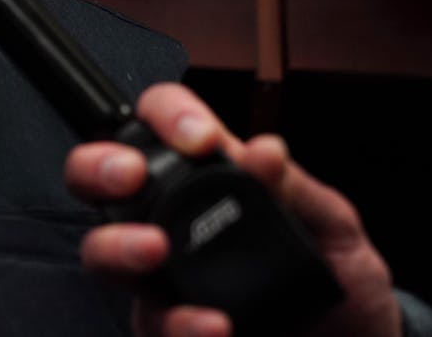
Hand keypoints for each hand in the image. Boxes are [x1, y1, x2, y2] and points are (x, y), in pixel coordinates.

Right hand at [64, 83, 401, 336]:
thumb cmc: (336, 274)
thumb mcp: (331, 223)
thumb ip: (295, 187)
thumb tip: (265, 150)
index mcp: (205, 178)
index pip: (159, 122)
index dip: (166, 115)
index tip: (200, 139)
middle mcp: (169, 221)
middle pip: (95, 178)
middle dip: (97, 166)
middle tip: (129, 174)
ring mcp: (161, 277)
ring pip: (101, 251)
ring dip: (117, 243)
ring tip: (153, 249)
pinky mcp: (169, 328)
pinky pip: (152, 325)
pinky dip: (177, 324)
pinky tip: (211, 324)